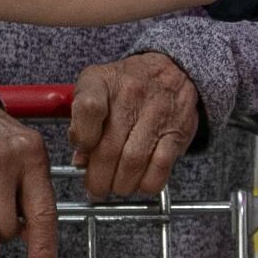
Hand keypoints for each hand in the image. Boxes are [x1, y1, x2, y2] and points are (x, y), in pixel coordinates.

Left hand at [70, 52, 199, 198]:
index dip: (82, 137)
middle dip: (99, 178)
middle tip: (96, 188)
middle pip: (109, 148)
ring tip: (116, 186)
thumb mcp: (94, 88)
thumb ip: (82, 121)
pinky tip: (139, 183)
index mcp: (102, 81)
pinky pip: (160, 167)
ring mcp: (156, 113)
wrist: (171, 70)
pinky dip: (146, 183)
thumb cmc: (125, 84)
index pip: (88, 108)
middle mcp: (130, 94)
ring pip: (133, 162)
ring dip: (121, 184)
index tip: (82, 150)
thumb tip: (81, 161)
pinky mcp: (176, 132)